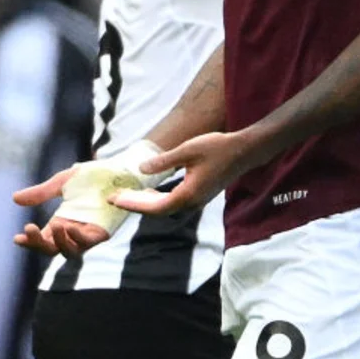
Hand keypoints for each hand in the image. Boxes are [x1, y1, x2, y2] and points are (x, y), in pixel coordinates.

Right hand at [11, 167, 110, 257]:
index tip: (17, 238)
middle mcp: (73, 231)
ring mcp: (88, 232)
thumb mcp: (62, 182)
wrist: (119, 167)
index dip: (29, 242)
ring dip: (59, 242)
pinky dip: (78, 238)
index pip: (42, 239)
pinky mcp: (103, 230)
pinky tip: (70, 228)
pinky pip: (89, 242)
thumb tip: (14, 198)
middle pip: (52, 249)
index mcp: (61, 221)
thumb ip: (41, 192)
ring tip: (54, 226)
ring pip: (70, 250)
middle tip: (30, 229)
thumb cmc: (93, 175)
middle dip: (39, 243)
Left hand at [111, 131, 255, 216]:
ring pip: (165, 207)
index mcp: (187, 195)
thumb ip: (164, 161)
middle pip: (157, 210)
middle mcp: (191, 203)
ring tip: (127, 195)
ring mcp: (197, 200)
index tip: (114, 199)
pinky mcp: (200, 195)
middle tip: (114, 198)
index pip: (154, 207)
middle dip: (135, 204)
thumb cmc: (219, 148)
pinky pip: (173, 202)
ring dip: (146, 202)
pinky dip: (158, 199)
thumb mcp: (188, 150)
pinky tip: (150, 190)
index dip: (133, 204)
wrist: (246, 151)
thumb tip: (141, 168)